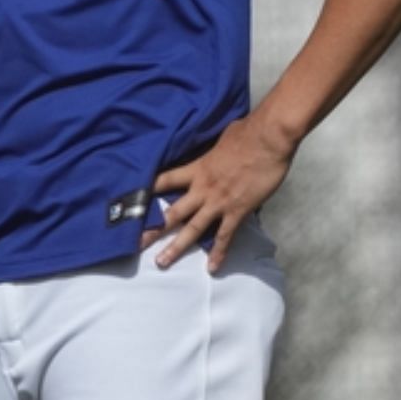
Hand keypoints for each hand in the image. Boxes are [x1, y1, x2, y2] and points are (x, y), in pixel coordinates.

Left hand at [144, 117, 294, 271]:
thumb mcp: (223, 136)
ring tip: (162, 262)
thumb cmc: (248, 131)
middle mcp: (202, 188)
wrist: (269, 138)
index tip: (131, 202)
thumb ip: (215, 146)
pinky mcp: (237, 210)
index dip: (147, 190)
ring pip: (193, 230)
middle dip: (153, 229)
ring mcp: (219, 202)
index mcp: (197, 168)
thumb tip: (219, 143)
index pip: (165, 180)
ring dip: (176, 247)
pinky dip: (219, 253)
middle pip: (172, 212)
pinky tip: (212, 267)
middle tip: (136, 244)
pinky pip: (225, 236)